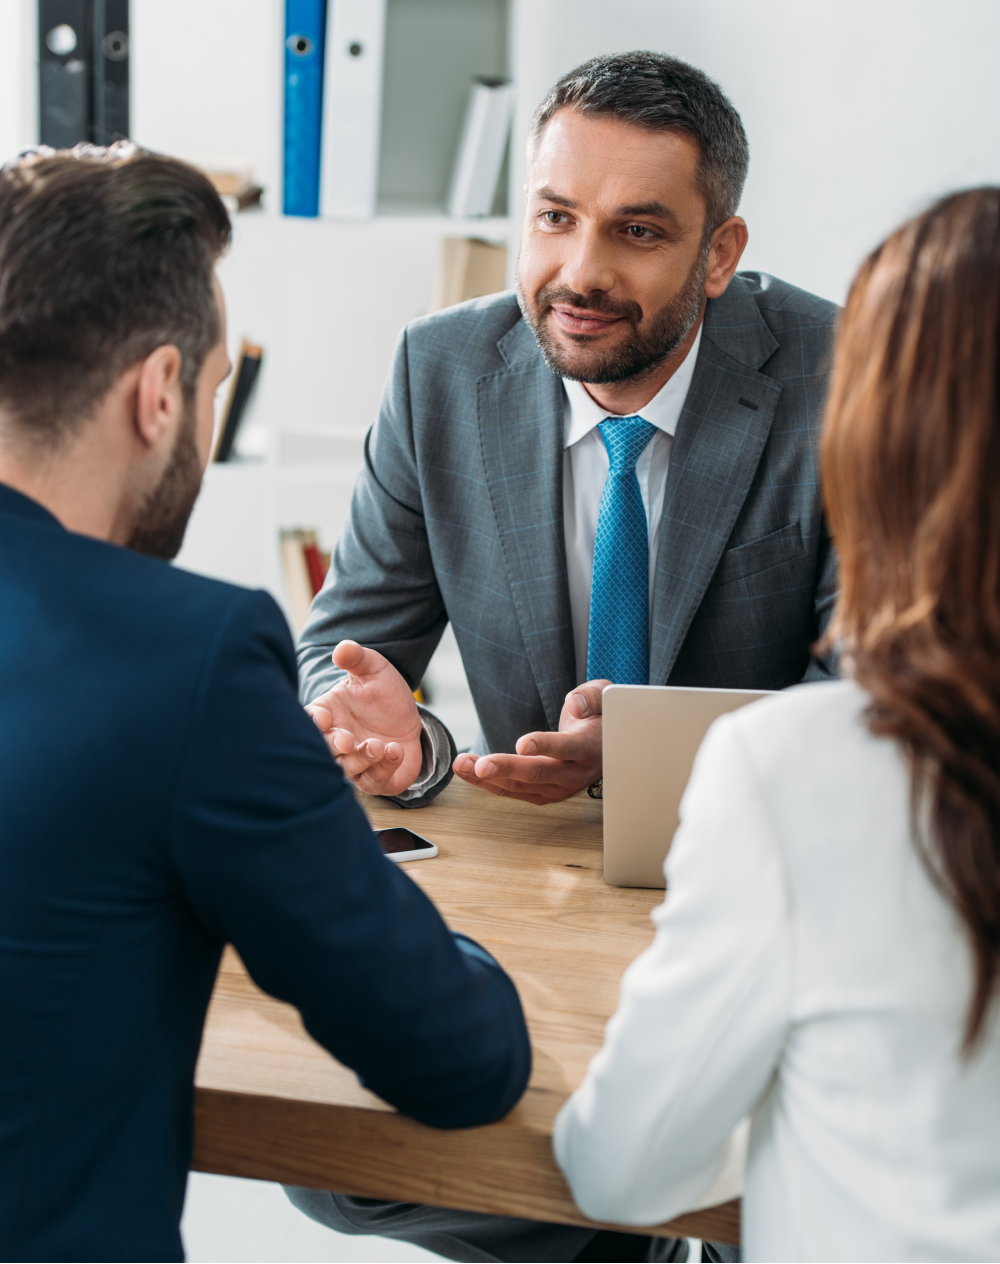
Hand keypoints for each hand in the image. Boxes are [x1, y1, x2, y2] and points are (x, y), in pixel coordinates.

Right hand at [306, 641, 423, 795]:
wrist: (409, 719)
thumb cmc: (383, 694)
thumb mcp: (373, 669)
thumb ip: (357, 658)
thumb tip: (342, 648)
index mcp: (327, 713)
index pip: (310, 720)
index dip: (313, 722)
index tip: (321, 718)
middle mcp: (336, 742)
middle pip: (324, 750)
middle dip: (333, 746)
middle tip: (347, 740)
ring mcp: (354, 763)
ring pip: (348, 769)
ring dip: (361, 759)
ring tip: (377, 745)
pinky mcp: (375, 779)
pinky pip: (375, 780)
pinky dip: (384, 768)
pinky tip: (395, 751)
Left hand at [452, 679, 609, 805]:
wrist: (606, 745)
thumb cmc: (601, 716)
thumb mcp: (605, 696)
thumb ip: (591, 697)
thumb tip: (574, 704)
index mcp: (589, 747)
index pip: (567, 748)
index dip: (545, 746)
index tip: (522, 743)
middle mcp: (574, 773)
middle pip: (539, 773)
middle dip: (507, 769)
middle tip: (480, 765)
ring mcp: (558, 787)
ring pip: (521, 786)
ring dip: (488, 778)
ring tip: (461, 763)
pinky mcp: (543, 793)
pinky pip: (513, 791)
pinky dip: (488, 783)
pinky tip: (467, 771)